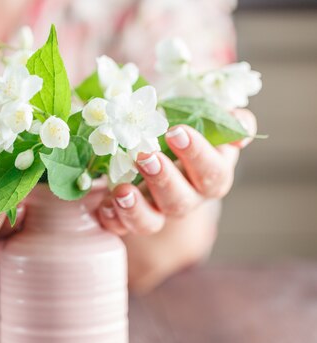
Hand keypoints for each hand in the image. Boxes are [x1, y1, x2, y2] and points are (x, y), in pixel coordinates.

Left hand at [97, 109, 256, 234]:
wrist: (149, 145)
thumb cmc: (178, 127)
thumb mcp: (199, 114)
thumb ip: (220, 115)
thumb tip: (239, 119)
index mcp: (210, 173)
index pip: (214, 172)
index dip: (198, 155)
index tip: (177, 130)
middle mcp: (186, 197)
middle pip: (181, 201)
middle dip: (164, 179)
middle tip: (146, 155)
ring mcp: (156, 211)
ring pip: (152, 222)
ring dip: (137, 208)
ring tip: (121, 191)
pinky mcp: (127, 218)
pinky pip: (120, 227)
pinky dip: (112, 219)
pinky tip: (103, 206)